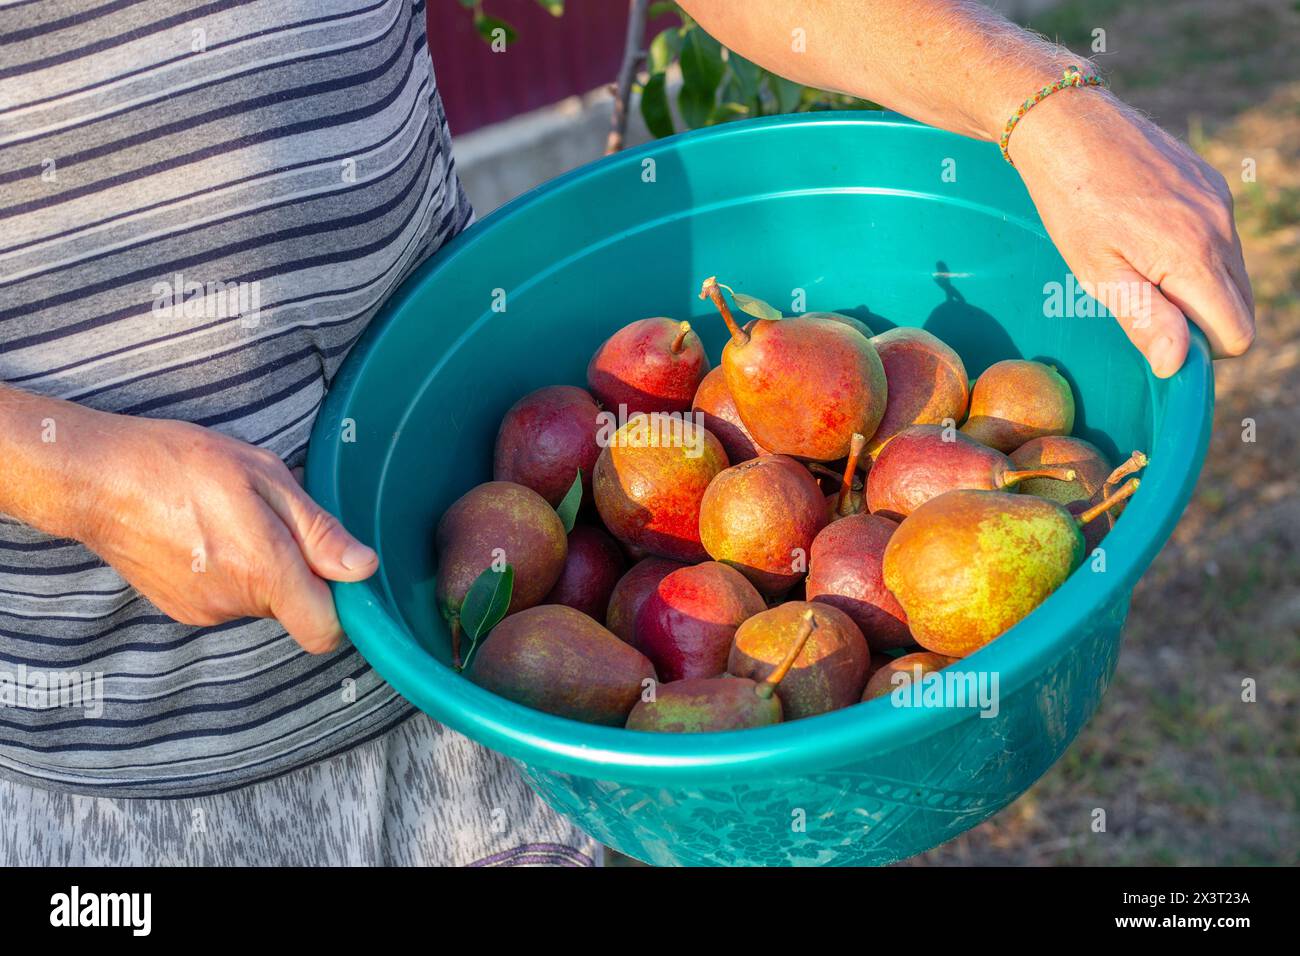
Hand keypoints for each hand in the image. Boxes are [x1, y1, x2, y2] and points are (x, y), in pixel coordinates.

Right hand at [77, 414, 377, 652]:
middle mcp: (235, 603)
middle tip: (270, 517)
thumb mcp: (264, 477)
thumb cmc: (181, 466)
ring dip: (263, 568)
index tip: (336, 570)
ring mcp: (204, 611)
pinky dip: (232, 572)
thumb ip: (318, 531)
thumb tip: (363, 568)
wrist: (96, 480)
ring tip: (231, 519)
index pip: (325, 630)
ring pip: (262, 600)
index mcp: (263, 571)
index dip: (342, 606)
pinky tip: (206, 534)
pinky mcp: (183, 610)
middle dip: (298, 569)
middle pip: (296, 607)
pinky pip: (230, 598)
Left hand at [1010, 88, 1254, 376]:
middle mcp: (1220, 227)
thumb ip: (1144, 318)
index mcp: (1194, 255)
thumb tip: (1177, 364)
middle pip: (1240, 307)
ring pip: (1231, 272)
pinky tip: (1145, 235)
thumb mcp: (1096, 272)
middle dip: (1201, 322)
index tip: (1157, 338)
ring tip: (1138, 266)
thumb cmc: (1072, 203)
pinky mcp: (1212, 184)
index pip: (1236, 333)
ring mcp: (1220, 202)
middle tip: (1142, 305)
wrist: (1069, 126)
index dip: (1200, 351)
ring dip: (1196, 286)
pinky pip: (1220, 237)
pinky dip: (1194, 252)